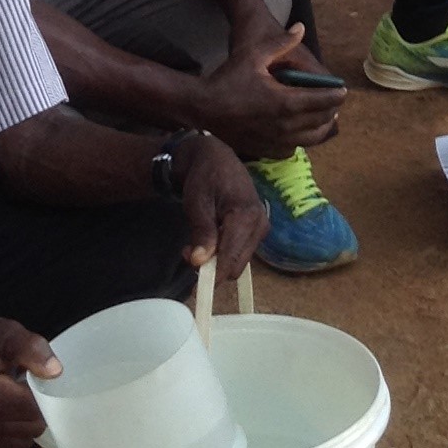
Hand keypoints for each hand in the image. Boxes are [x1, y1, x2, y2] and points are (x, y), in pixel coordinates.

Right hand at [0, 309, 57, 447]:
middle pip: (32, 429)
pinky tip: (12, 405)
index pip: (36, 411)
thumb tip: (56, 372)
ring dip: (29, 421)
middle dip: (40, 409)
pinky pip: (6, 442)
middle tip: (36, 385)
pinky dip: (15, 429)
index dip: (49, 395)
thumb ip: (33, 351)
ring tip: (22, 395)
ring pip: (21, 440)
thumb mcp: (7, 333)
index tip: (48, 380)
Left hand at [175, 135, 268, 281]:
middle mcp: (259, 224)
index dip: (213, 277)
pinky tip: (209, 240)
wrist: (216, 159)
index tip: (195, 288)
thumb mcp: (197, 203)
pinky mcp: (257, 230)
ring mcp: (261, 228)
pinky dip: (223, 253)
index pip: (231, 259)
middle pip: (236, 264)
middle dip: (213, 267)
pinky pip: (240, 252)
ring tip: (195, 243)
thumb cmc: (204, 178)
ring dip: (217, 260)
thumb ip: (201, 233)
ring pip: (238, 261)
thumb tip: (199, 262)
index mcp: (246, 216)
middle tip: (187, 253)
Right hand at [195, 27, 344, 159]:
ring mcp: (274, 141)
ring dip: (321, 129)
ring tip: (325, 118)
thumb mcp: (254, 55)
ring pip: (309, 139)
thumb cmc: (228, 78)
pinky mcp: (264, 150)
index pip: (321, 101)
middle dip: (332, 112)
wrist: (202, 106)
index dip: (335, 96)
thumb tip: (300, 27)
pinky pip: (291, 149)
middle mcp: (283, 125)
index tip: (343, 91)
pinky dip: (301, 140)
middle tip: (335, 103)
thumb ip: (281, 43)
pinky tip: (300, 131)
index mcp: (285, 102)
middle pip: (320, 122)